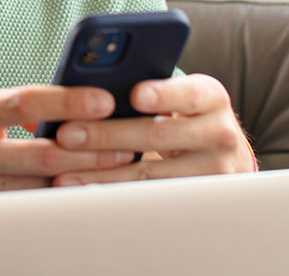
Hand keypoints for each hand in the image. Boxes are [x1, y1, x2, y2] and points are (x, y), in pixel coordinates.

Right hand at [0, 85, 138, 200]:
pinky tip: (81, 198)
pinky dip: (54, 206)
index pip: (23, 101)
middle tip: (127, 146)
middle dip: (88, 152)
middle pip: (39, 154)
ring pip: (36, 191)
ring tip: (116, 174)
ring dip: (79, 182)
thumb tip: (62, 105)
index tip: (104, 100)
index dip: (66, 101)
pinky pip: (22, 214)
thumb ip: (5, 107)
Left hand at [48, 74, 254, 185]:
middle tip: (67, 134)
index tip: (134, 94)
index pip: (188, 93)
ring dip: (102, 174)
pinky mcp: (197, 200)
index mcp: (211, 97)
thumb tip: (86, 88)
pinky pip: (149, 199)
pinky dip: (114, 194)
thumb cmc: (185, 115)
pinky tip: (85, 191)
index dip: (162, 94)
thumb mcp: (179, 95)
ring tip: (65, 172)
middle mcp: (220, 133)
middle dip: (108, 135)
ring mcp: (213, 170)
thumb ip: (147, 89)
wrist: (223, 155)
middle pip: (159, 135)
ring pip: (151, 174)